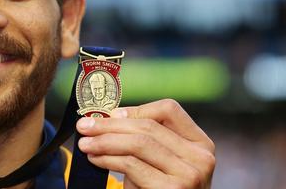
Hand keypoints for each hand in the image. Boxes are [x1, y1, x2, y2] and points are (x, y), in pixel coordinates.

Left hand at [76, 99, 214, 188]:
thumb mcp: (159, 162)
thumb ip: (144, 140)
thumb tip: (108, 117)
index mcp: (201, 143)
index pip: (170, 110)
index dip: (137, 109)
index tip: (110, 114)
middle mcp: (201, 157)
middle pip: (148, 126)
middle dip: (110, 125)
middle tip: (84, 126)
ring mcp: (190, 174)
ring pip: (138, 143)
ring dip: (105, 141)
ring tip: (86, 144)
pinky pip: (132, 165)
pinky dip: (108, 159)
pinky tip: (96, 159)